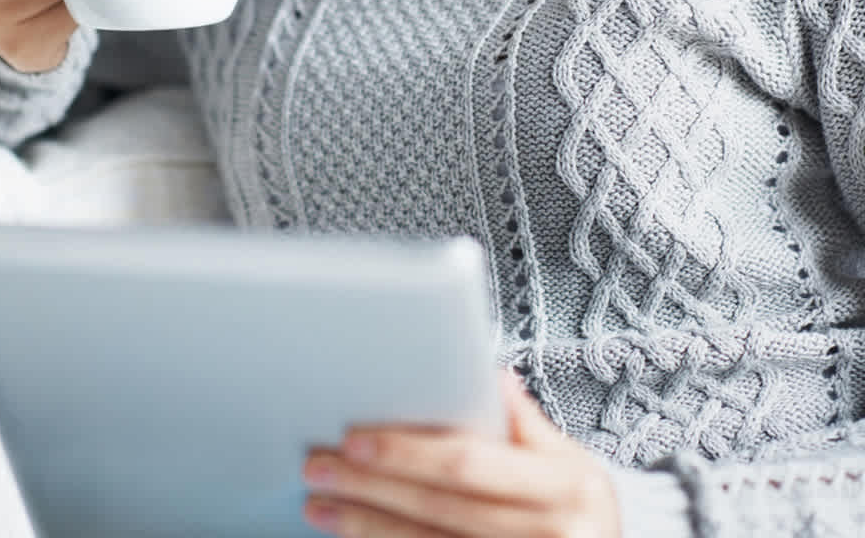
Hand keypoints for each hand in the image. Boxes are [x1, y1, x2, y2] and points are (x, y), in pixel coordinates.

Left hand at [302, 368, 620, 537]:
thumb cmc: (579, 509)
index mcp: (566, 487)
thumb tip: (488, 372)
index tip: (354, 435)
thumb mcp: (571, 462)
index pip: (469, 464)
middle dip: (370, 485)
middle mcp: (551, 536)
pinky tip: (354, 537)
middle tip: (316, 465)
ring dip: (365, 526)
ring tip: (319, 504)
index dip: (407, 450)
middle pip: (440, 508)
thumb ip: (525, 423)